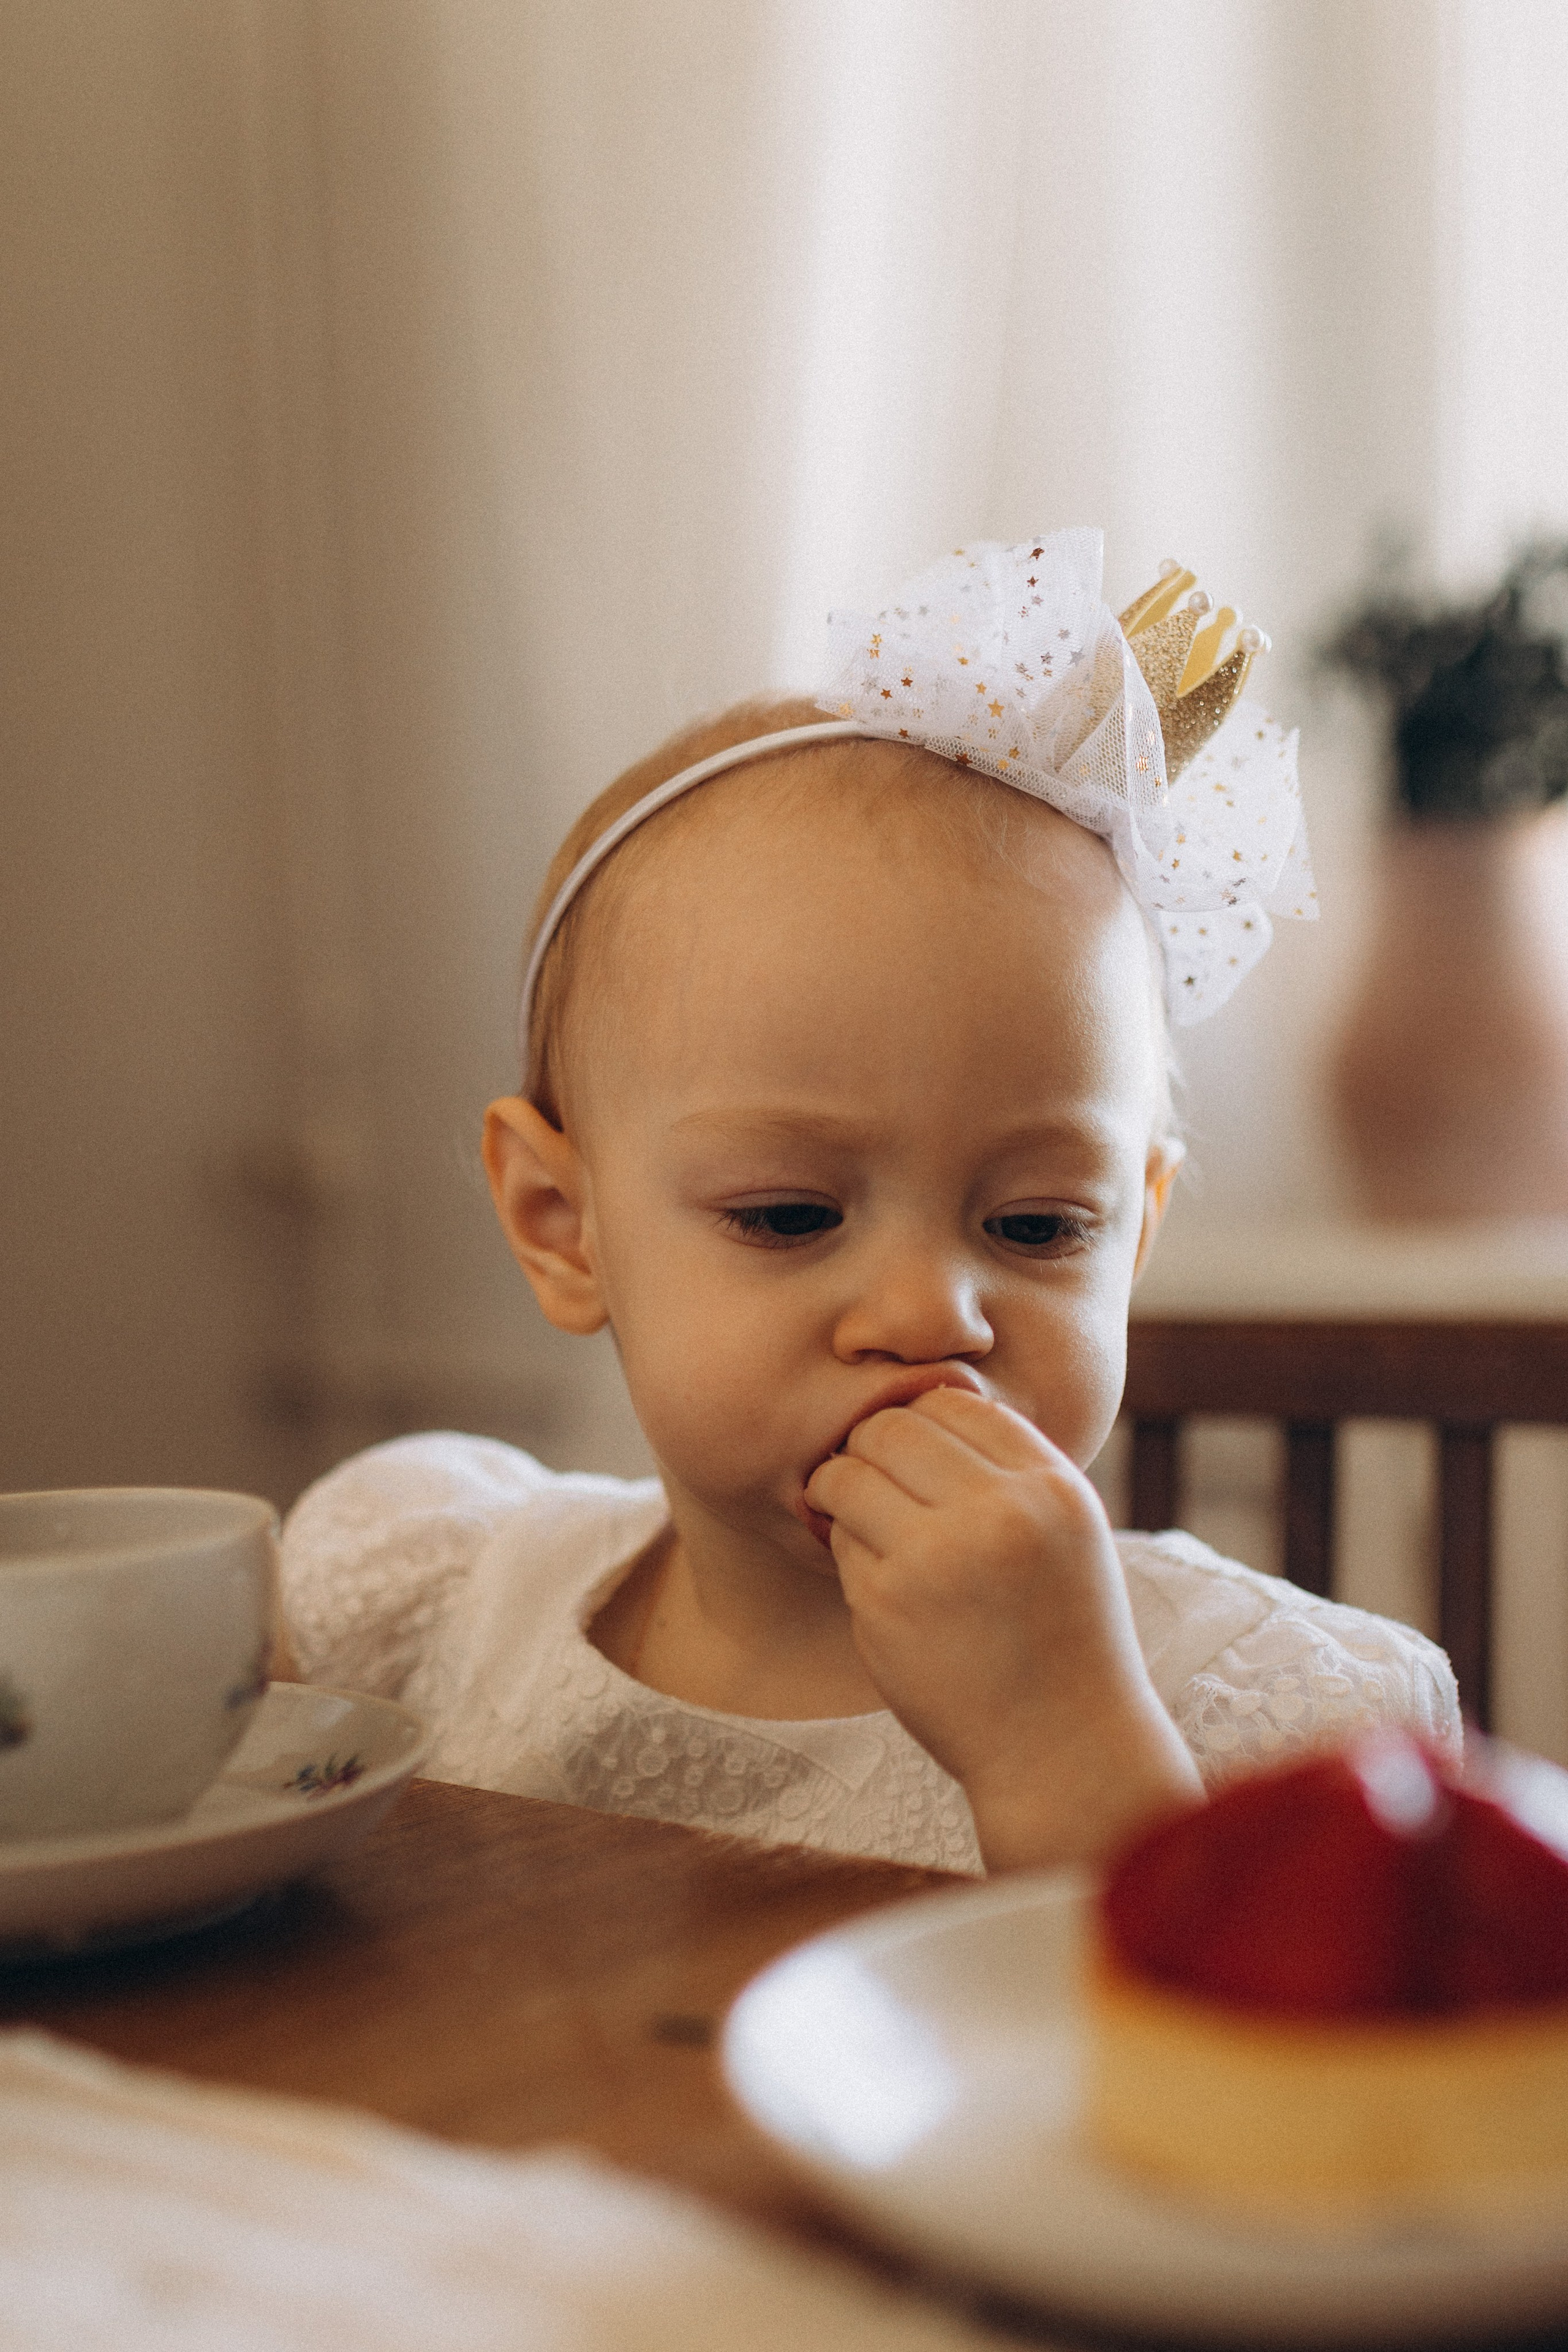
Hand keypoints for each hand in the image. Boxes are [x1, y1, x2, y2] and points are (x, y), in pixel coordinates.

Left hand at [804, 1389, 1201, 1869]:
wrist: (1065, 1749)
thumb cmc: (1065, 1634)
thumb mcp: (1070, 1533)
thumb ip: (1012, 1470)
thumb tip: (927, 1401)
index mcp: (1051, 1488)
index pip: (957, 1403)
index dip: (924, 1418)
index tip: (915, 1451)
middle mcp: (998, 1513)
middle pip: (893, 1427)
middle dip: (871, 1446)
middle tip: (873, 1478)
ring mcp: (937, 1558)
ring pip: (849, 1474)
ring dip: (843, 1489)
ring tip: (862, 1519)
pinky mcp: (885, 1605)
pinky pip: (839, 1540)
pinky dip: (846, 1549)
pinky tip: (880, 1578)